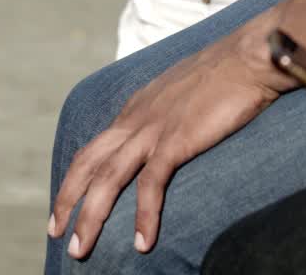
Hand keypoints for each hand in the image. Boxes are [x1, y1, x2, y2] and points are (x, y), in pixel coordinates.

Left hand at [50, 6, 295, 258]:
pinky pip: (152, 184)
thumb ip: (170, 110)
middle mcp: (136, 118)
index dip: (77, 176)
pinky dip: (144, 216)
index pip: (95, 146)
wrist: (250, 56)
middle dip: (67, 200)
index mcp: (137, 107)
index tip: (67, 202)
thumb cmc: (229, 72)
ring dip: (90, 217)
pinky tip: (142, 243)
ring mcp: (154, 129)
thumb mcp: (185, 90)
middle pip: (88, 163)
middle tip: (54, 233)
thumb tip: (172, 126)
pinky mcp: (177, 140)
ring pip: (108, 179)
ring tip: (79, 249)